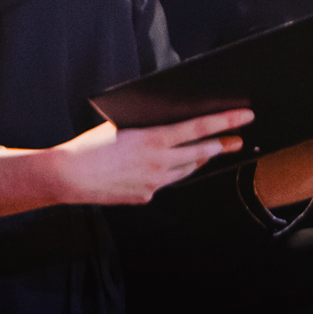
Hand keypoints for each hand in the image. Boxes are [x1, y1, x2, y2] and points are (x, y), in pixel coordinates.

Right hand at [36, 109, 252, 208]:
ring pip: (185, 170)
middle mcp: (160, 162)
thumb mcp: (122, 125)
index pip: (200, 128)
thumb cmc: (90, 146)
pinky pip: (164, 183)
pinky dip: (168, 174)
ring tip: (209, 151)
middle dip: (224, 145)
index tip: (245, 117)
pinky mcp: (145, 196)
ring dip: (197, 160)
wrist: (67, 176)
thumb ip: (149, 126)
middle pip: (201, 153)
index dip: (226, 122)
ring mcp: (154, 182)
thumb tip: (169, 123)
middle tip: (239, 141)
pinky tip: (164, 168)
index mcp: (154, 139)